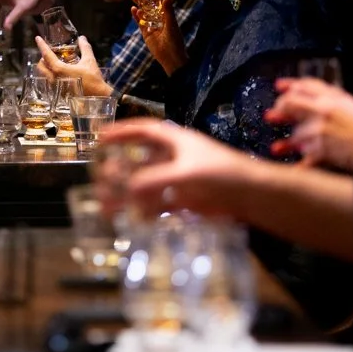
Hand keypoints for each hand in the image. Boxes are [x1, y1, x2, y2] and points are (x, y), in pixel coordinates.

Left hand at [33, 35, 110, 95]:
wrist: (97, 97)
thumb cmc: (92, 79)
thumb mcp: (89, 61)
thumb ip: (85, 48)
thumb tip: (82, 38)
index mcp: (59, 69)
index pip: (47, 55)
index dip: (42, 45)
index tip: (38, 38)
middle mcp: (54, 79)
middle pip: (41, 66)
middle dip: (42, 58)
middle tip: (49, 54)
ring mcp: (55, 87)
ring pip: (44, 75)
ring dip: (46, 68)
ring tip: (54, 63)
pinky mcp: (59, 93)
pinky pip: (50, 82)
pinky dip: (51, 75)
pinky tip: (60, 74)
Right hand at [96, 118, 251, 219]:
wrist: (253, 196)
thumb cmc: (223, 174)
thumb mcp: (187, 173)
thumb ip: (155, 180)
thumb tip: (125, 189)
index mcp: (176, 140)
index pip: (144, 131)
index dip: (122, 132)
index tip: (100, 138)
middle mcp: (175, 157)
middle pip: (140, 160)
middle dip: (119, 170)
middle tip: (99, 180)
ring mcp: (180, 180)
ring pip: (147, 185)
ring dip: (128, 195)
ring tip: (107, 207)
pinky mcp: (187, 200)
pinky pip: (159, 204)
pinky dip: (145, 212)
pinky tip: (133, 221)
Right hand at [129, 0, 186, 74]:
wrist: (171, 58)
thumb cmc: (175, 41)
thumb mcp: (172, 25)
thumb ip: (168, 12)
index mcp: (167, 16)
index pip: (159, 3)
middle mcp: (159, 20)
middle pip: (149, 7)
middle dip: (142, 0)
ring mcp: (152, 26)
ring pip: (144, 14)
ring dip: (138, 6)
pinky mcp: (146, 33)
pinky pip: (141, 23)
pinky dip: (137, 17)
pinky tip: (133, 10)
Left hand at [264, 78, 352, 172]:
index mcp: (337, 98)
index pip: (309, 84)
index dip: (292, 84)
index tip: (279, 86)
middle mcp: (324, 110)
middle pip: (292, 103)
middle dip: (280, 109)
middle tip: (271, 115)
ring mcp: (320, 129)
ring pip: (296, 132)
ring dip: (289, 142)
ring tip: (277, 148)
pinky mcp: (320, 149)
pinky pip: (303, 159)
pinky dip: (297, 166)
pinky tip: (290, 171)